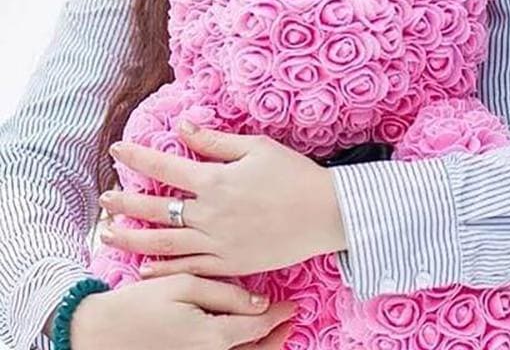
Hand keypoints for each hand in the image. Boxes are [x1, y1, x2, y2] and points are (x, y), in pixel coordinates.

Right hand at [69, 273, 295, 349]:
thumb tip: (259, 302)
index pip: (259, 327)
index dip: (279, 315)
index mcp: (212, 337)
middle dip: (276, 338)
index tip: (292, 305)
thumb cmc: (140, 304)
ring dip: (261, 349)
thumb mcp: (184, 286)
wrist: (97, 334)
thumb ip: (225, 294)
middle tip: (288, 321)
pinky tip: (243, 341)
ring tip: (275, 332)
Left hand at [100, 122, 347, 278]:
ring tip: (109, 233)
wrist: (325, 214)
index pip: (165, 167)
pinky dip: (164, 268)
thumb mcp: (257, 147)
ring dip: (133, 238)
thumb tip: (184, 127)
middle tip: (104, 199)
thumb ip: (216, 141)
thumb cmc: (294, 175)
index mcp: (216, 181)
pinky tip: (146, 266)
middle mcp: (210, 214)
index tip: (117, 150)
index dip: (138, 157)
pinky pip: (188, 268)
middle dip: (125, 203)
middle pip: (155, 209)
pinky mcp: (230, 262)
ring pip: (164, 243)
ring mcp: (218, 242)